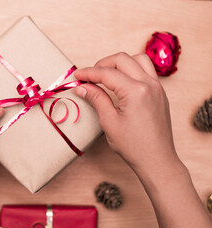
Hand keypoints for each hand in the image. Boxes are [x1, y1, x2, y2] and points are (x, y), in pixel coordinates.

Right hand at [74, 52, 178, 172]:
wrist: (156, 160)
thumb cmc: (133, 146)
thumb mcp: (109, 122)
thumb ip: (96, 99)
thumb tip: (82, 87)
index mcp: (135, 91)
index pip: (106, 73)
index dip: (88, 73)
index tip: (76, 76)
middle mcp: (149, 84)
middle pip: (122, 59)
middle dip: (102, 64)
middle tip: (89, 77)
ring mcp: (157, 87)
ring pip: (138, 59)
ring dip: (120, 63)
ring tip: (107, 76)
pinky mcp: (160, 93)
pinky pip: (146, 70)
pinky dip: (132, 69)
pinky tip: (122, 82)